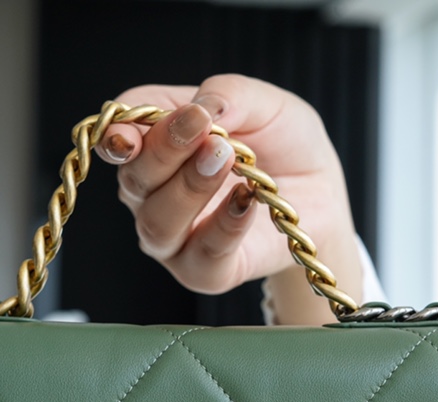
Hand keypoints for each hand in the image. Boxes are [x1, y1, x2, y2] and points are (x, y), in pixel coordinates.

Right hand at [96, 74, 361, 323]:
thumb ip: (230, 95)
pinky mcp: (205, 271)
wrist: (322, 197)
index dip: (115, 133)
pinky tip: (246, 199)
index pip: (117, 137)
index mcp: (156, 144)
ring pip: (157, 222)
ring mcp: (174, 237)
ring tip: (227, 158)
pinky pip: (203, 254)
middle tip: (201, 127)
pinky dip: (224, 225)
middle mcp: (153, 193)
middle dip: (163, 150)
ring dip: (189, 187)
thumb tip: (201, 107)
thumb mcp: (268, 104)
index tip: (132, 130)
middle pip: (133, 179)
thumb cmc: (284, 146)